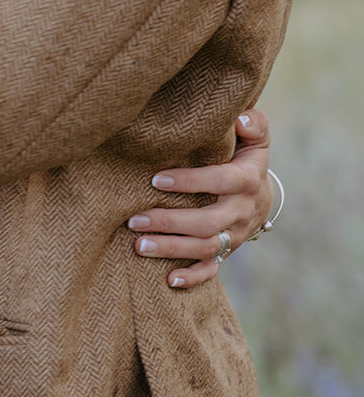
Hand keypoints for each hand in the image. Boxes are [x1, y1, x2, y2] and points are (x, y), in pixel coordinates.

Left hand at [127, 110, 272, 288]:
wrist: (261, 194)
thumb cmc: (244, 157)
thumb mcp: (254, 139)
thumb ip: (253, 124)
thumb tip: (242, 117)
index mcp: (247, 180)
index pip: (219, 181)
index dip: (189, 182)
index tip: (155, 180)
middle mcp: (242, 211)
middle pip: (207, 223)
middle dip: (169, 222)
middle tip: (134, 219)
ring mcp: (236, 235)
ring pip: (205, 248)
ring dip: (171, 249)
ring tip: (138, 246)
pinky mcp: (228, 251)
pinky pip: (213, 269)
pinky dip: (193, 277)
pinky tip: (169, 280)